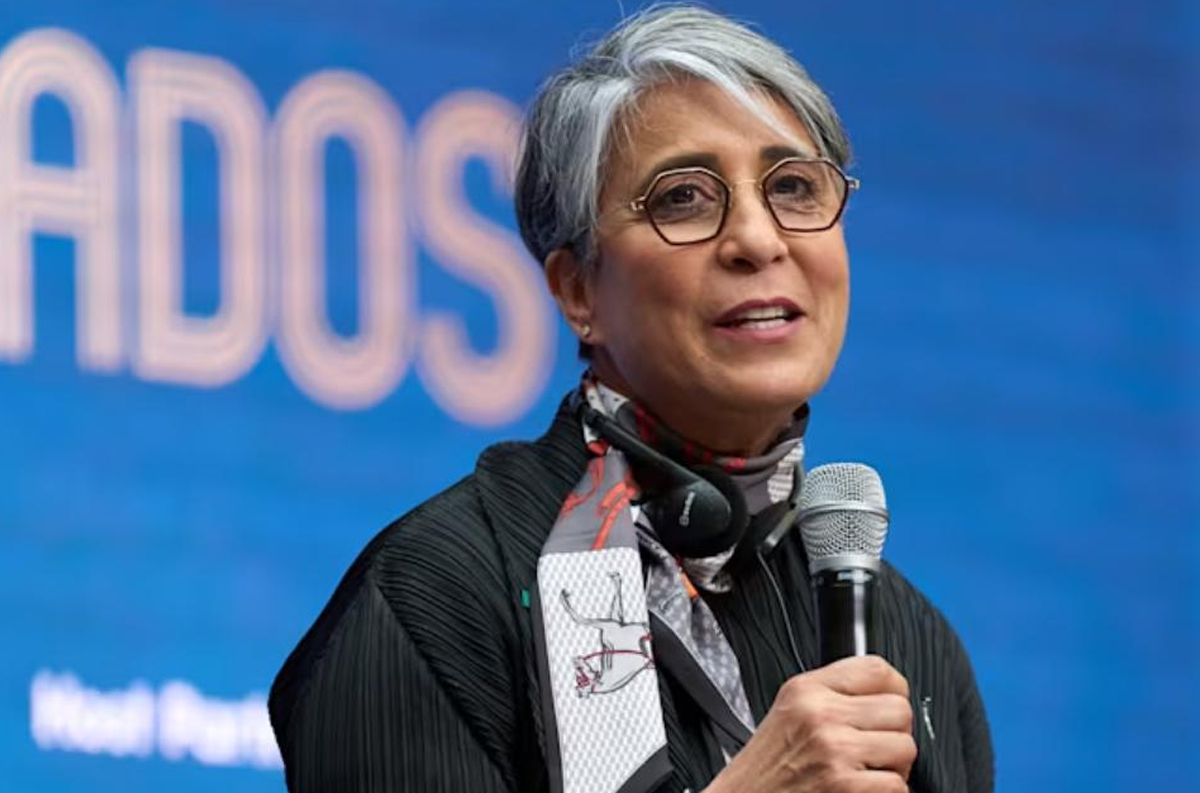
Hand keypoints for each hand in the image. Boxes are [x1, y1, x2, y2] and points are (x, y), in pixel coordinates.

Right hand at [705, 655, 915, 792]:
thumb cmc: (769, 769)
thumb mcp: (790, 711)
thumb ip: (833, 694)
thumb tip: (888, 692)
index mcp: (807, 690)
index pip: (877, 669)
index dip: (893, 690)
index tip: (887, 705)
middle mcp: (820, 714)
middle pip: (900, 710)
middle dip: (894, 734)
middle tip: (873, 750)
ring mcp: (834, 750)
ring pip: (906, 748)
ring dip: (893, 768)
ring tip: (865, 773)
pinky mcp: (846, 786)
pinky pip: (898, 785)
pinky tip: (859, 791)